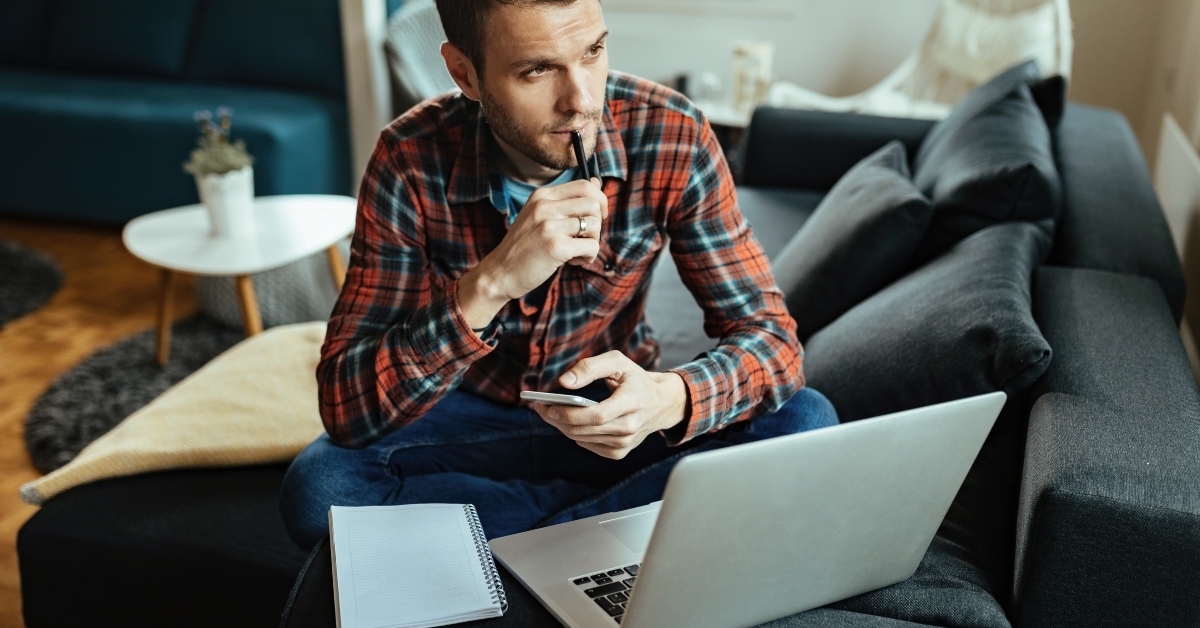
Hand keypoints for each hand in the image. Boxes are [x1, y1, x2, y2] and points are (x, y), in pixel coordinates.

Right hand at [458, 178, 606, 329]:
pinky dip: (588, 256)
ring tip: (575, 251)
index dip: (599, 201)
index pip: (585, 185)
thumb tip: (597, 182)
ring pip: (595, 225)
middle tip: (583, 238)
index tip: (596, 217)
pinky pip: (592, 246)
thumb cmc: (524, 246)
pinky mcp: (555, 247)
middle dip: (597, 224)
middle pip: (594, 204)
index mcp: (542, 195)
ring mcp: (549, 226)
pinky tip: (572, 261)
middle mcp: (544, 206)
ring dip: (592, 241)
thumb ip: (566, 200)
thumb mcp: (540, 215)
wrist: (499, 273)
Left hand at [530, 350, 688, 459]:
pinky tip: (568, 422)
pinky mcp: (620, 452)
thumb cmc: (635, 379)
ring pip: (583, 439)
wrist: (661, 403)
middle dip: (558, 419)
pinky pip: (589, 445)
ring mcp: (626, 443)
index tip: (548, 406)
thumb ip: (589, 367)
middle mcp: (631, 427)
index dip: (570, 413)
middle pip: (585, 429)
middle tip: (540, 408)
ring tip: (549, 412)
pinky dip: (575, 434)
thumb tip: (564, 382)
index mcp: (632, 402)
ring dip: (562, 426)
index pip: (597, 415)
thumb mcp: (617, 362)